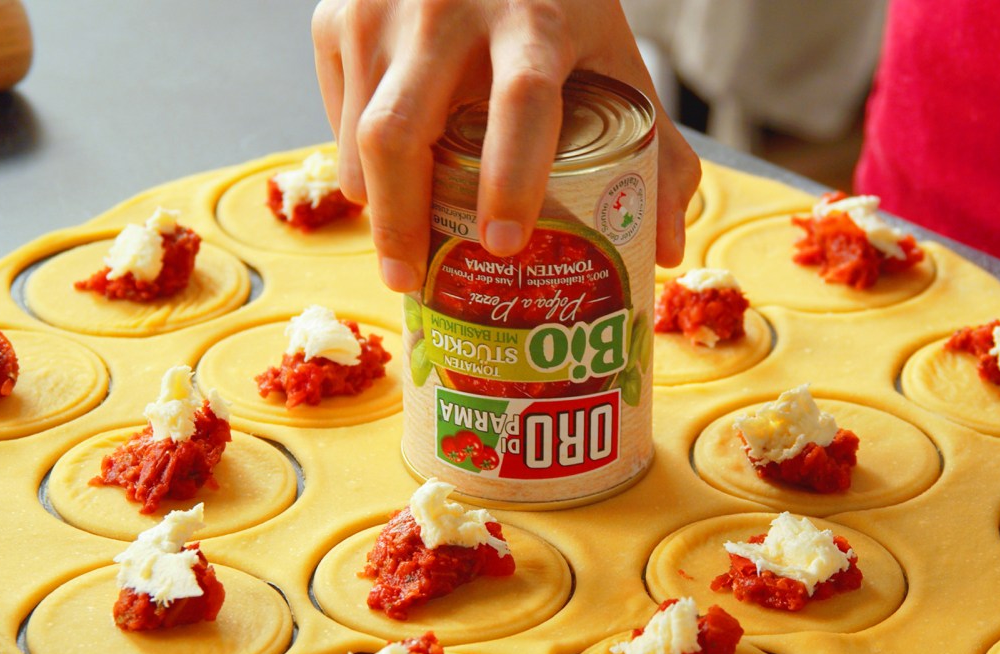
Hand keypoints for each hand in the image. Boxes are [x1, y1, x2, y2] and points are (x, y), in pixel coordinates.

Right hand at [313, 0, 700, 291]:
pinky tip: (389, 176)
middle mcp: (446, 10)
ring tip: (403, 238)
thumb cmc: (554, 4)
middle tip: (412, 280)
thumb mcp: (612, 57)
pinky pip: (337, 118)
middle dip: (399, 223)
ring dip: (376, 202)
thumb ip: (655, 149)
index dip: (510, 179)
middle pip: (399, 134)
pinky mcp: (335, 16)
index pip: (518, 103)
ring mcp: (380, 10)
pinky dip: (358, 162)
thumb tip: (663, 252)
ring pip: (357, 136)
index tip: (503, 245)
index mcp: (533, 20)